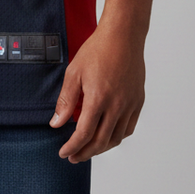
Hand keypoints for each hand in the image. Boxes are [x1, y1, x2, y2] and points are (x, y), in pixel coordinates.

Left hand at [49, 23, 145, 162]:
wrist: (123, 36)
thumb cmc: (97, 50)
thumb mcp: (74, 72)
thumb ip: (66, 100)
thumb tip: (56, 123)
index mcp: (98, 98)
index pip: (84, 134)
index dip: (72, 147)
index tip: (63, 152)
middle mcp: (116, 105)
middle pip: (101, 142)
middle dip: (85, 153)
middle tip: (73, 156)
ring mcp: (130, 104)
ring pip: (116, 138)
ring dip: (101, 148)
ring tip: (88, 148)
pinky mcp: (138, 101)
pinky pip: (128, 128)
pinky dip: (117, 137)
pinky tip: (108, 135)